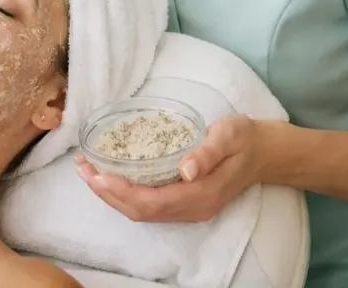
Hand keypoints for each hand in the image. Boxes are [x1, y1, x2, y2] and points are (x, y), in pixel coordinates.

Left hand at [74, 114, 266, 222]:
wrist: (266, 153)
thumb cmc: (245, 138)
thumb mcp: (229, 135)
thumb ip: (208, 152)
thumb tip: (186, 169)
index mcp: (202, 194)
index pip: (153, 202)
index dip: (122, 192)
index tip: (97, 174)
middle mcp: (193, 208)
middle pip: (141, 212)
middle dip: (107, 194)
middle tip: (81, 169)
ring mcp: (190, 209)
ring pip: (143, 212)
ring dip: (112, 195)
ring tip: (87, 172)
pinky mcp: (186, 203)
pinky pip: (149, 207)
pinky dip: (125, 195)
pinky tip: (111, 178)